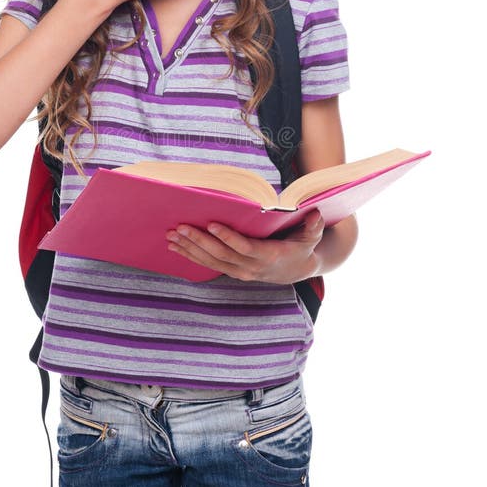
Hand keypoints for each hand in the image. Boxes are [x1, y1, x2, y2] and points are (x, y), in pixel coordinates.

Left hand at [165, 208, 325, 284]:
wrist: (297, 269)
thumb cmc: (302, 247)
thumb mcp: (311, 237)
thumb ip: (313, 227)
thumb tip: (316, 214)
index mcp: (268, 256)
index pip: (244, 248)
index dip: (228, 237)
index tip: (212, 224)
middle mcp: (251, 267)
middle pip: (221, 255)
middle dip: (199, 241)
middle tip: (180, 227)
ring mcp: (240, 271)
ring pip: (211, 262)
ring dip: (190, 248)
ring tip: (171, 236)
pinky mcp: (232, 271)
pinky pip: (209, 265)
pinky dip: (191, 255)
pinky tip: (175, 246)